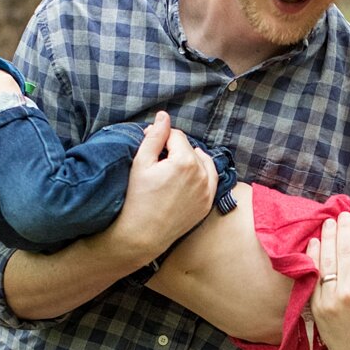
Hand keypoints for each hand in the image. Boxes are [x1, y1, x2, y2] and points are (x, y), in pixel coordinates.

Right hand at [108, 112, 214, 262]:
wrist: (143, 233)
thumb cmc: (138, 198)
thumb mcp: (141, 163)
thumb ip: (155, 136)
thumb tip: (163, 116)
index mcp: (185, 162)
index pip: (176, 136)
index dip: (161, 137)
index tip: (149, 143)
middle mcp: (202, 174)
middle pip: (189, 148)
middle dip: (174, 148)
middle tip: (157, 158)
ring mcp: (208, 190)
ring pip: (203, 162)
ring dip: (191, 158)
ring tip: (172, 165)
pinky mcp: (208, 202)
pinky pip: (211, 179)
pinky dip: (202, 173)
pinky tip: (190, 174)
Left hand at [305, 211, 349, 349]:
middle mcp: (349, 290)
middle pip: (345, 250)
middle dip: (345, 228)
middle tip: (345, 214)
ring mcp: (330, 297)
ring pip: (328, 259)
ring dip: (329, 237)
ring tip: (330, 222)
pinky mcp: (317, 305)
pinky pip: (315, 275)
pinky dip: (315, 256)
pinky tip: (317, 242)